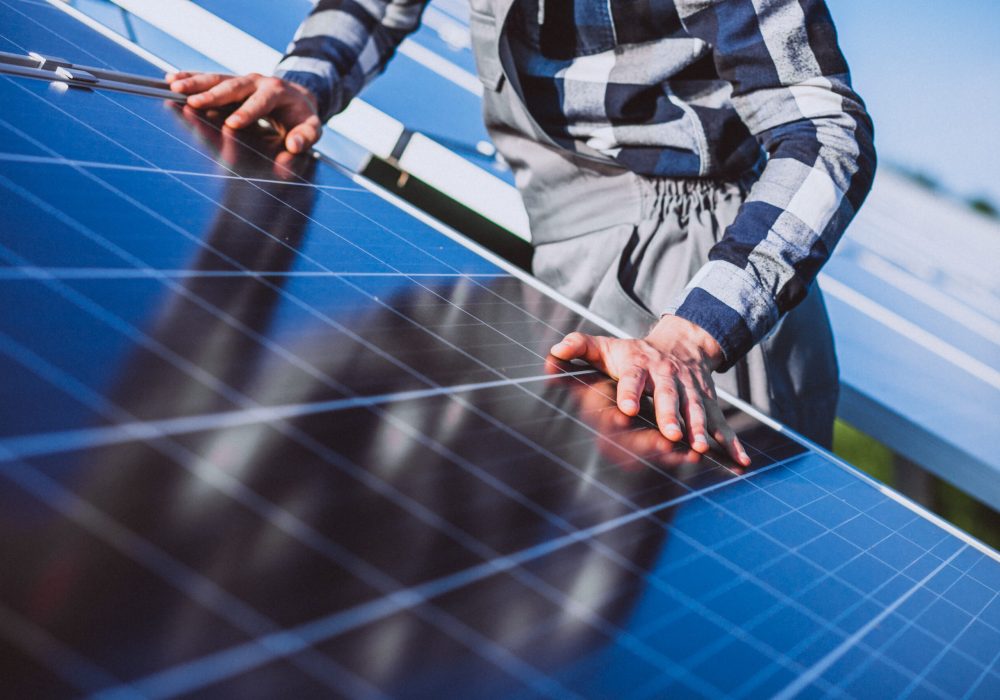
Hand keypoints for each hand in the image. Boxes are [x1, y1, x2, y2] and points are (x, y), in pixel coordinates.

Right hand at [166, 72, 322, 153]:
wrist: (297, 98)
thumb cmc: (301, 117)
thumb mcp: (311, 128)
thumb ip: (305, 138)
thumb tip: (294, 146)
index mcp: (277, 92)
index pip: (261, 102)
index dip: (247, 112)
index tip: (232, 124)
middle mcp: (257, 81)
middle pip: (233, 86)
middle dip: (213, 95)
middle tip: (193, 103)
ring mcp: (241, 80)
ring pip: (216, 79)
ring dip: (194, 82)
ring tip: (174, 87)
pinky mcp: (229, 83)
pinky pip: (208, 79)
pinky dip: (190, 78)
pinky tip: (171, 80)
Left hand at [549, 315, 750, 466]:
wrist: (682, 343)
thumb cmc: (634, 353)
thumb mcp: (607, 346)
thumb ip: (580, 347)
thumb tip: (554, 351)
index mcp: (641, 366)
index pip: (634, 379)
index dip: (631, 392)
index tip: (627, 407)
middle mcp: (669, 378)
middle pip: (670, 397)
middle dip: (671, 415)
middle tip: (671, 433)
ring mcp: (691, 391)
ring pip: (696, 411)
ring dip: (701, 429)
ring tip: (701, 448)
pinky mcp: (708, 404)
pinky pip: (721, 425)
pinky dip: (732, 443)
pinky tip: (740, 461)